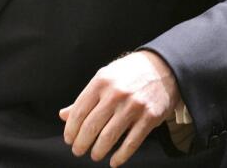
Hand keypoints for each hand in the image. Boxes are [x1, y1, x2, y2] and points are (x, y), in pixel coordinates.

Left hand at [59, 50, 179, 166]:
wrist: (163, 67)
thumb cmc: (129, 73)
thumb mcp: (105, 78)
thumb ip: (85, 98)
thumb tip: (63, 115)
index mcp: (101, 82)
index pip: (79, 111)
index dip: (71, 129)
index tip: (68, 139)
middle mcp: (116, 94)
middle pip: (92, 126)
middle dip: (81, 143)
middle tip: (78, 150)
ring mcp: (133, 106)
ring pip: (109, 136)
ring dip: (98, 150)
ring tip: (94, 155)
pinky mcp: (149, 117)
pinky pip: (131, 142)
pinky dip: (121, 156)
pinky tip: (114, 162)